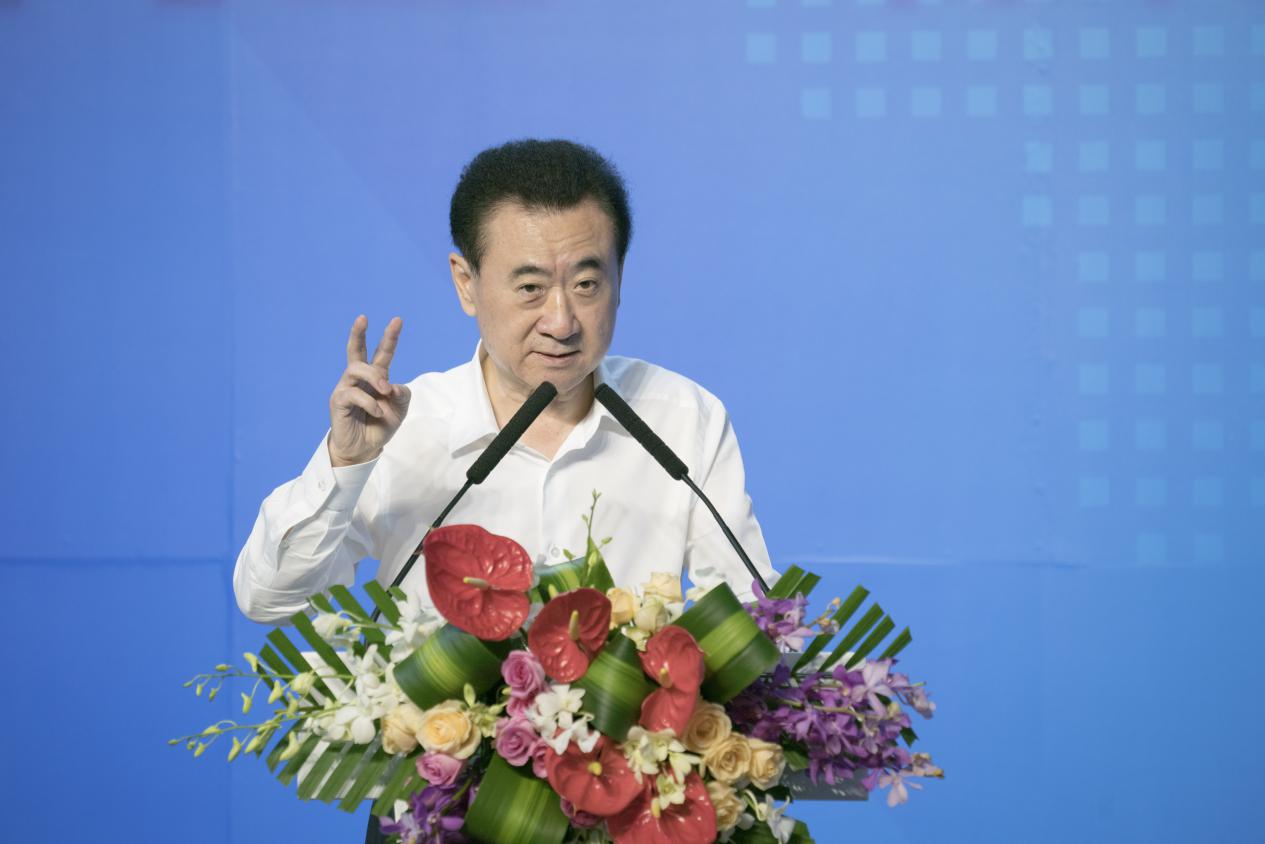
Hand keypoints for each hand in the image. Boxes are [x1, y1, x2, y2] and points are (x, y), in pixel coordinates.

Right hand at [328, 315, 411, 466]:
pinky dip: (369, 403)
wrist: (365, 448)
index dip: (389, 337)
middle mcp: (359, 379)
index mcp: (376, 377)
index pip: (382, 353)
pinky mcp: (338, 401)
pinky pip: (353, 393)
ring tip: (386, 392)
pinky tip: (377, 412)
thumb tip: (391, 385)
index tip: (397, 320)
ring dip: (375, 378)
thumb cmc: (381, 424)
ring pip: (356, 369)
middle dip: (358, 333)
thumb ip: (402, 394)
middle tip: (363, 318)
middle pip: (355, 351)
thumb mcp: (400, 409)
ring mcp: (346, 388)